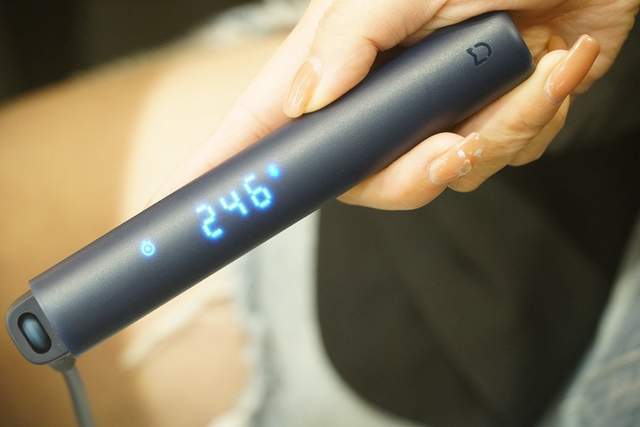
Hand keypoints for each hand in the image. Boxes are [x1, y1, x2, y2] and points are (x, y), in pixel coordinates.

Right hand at [156, 0, 637, 209]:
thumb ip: (349, 38)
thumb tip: (307, 102)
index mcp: (344, 61)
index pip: (270, 123)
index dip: (230, 165)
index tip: (195, 200)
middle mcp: (382, 97)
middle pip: (362, 178)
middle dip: (411, 175)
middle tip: (449, 148)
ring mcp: (436, 114)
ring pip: (442, 175)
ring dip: (501, 130)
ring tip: (538, 68)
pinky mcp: (491, 123)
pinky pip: (502, 157)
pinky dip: (535, 119)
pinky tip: (555, 68)